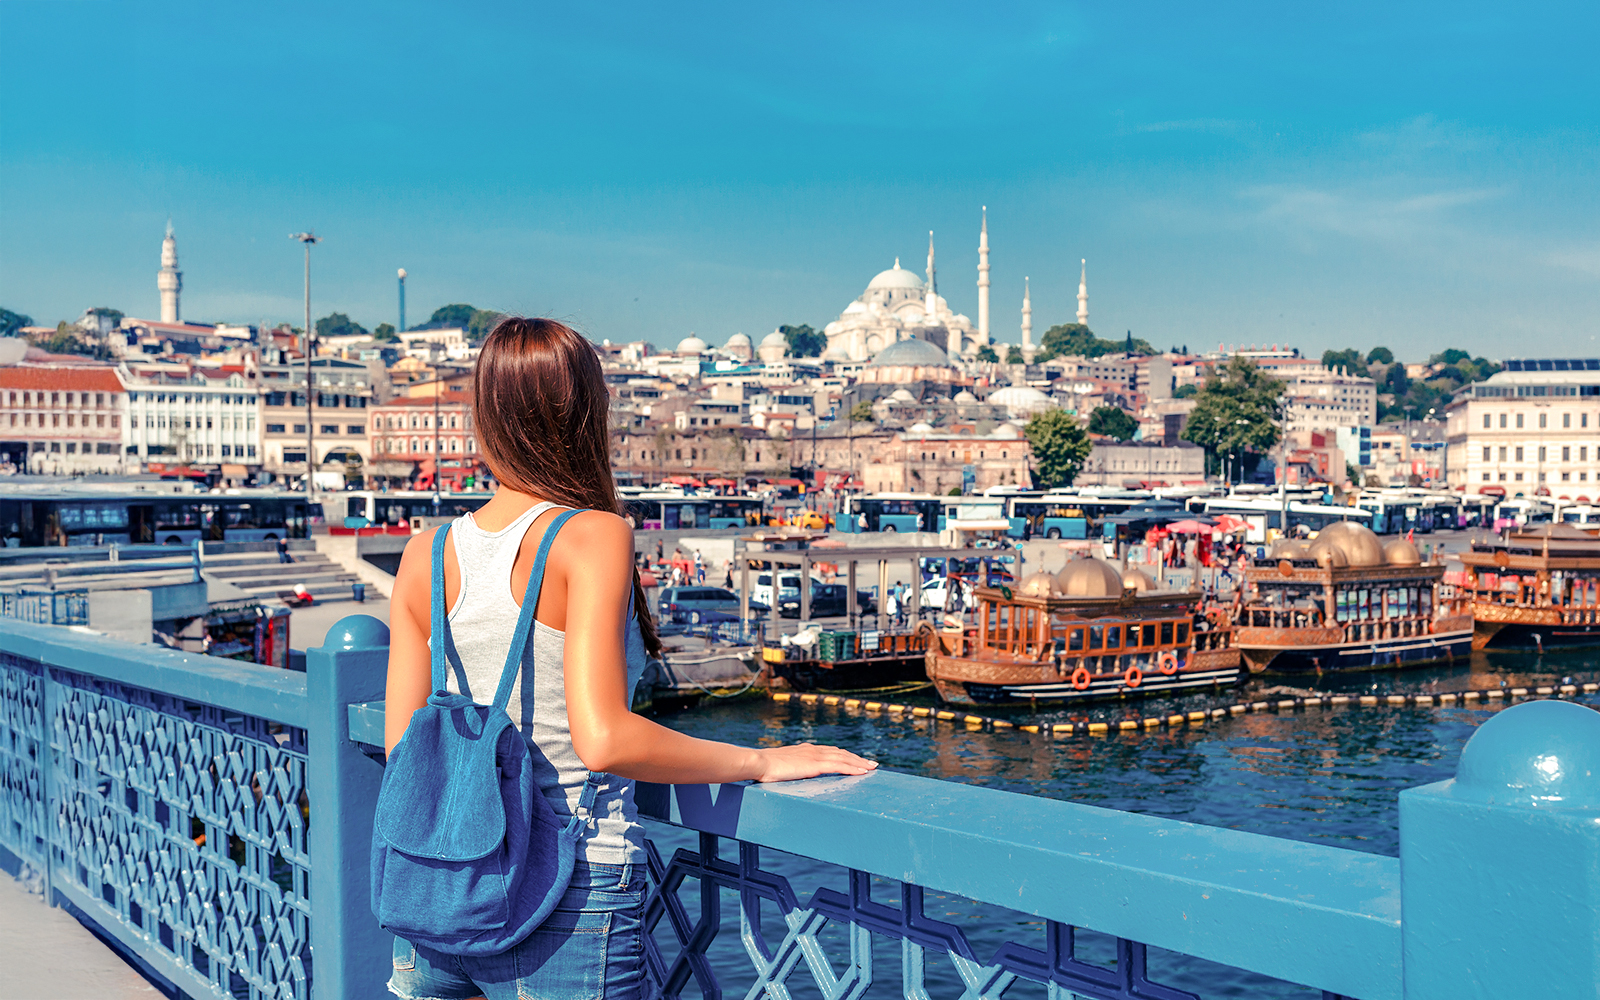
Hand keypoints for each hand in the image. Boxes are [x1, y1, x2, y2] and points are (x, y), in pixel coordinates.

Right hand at [751, 742, 878, 782]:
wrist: (758, 762)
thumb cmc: (764, 767)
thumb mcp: (782, 767)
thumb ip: (791, 769)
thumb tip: (792, 775)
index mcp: (806, 750)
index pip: (831, 751)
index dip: (845, 755)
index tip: (855, 760)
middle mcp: (813, 750)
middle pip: (841, 753)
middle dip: (857, 759)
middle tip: (871, 764)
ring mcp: (814, 756)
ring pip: (844, 758)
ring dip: (859, 763)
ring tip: (872, 768)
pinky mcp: (815, 765)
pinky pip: (839, 766)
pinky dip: (852, 768)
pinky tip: (862, 773)